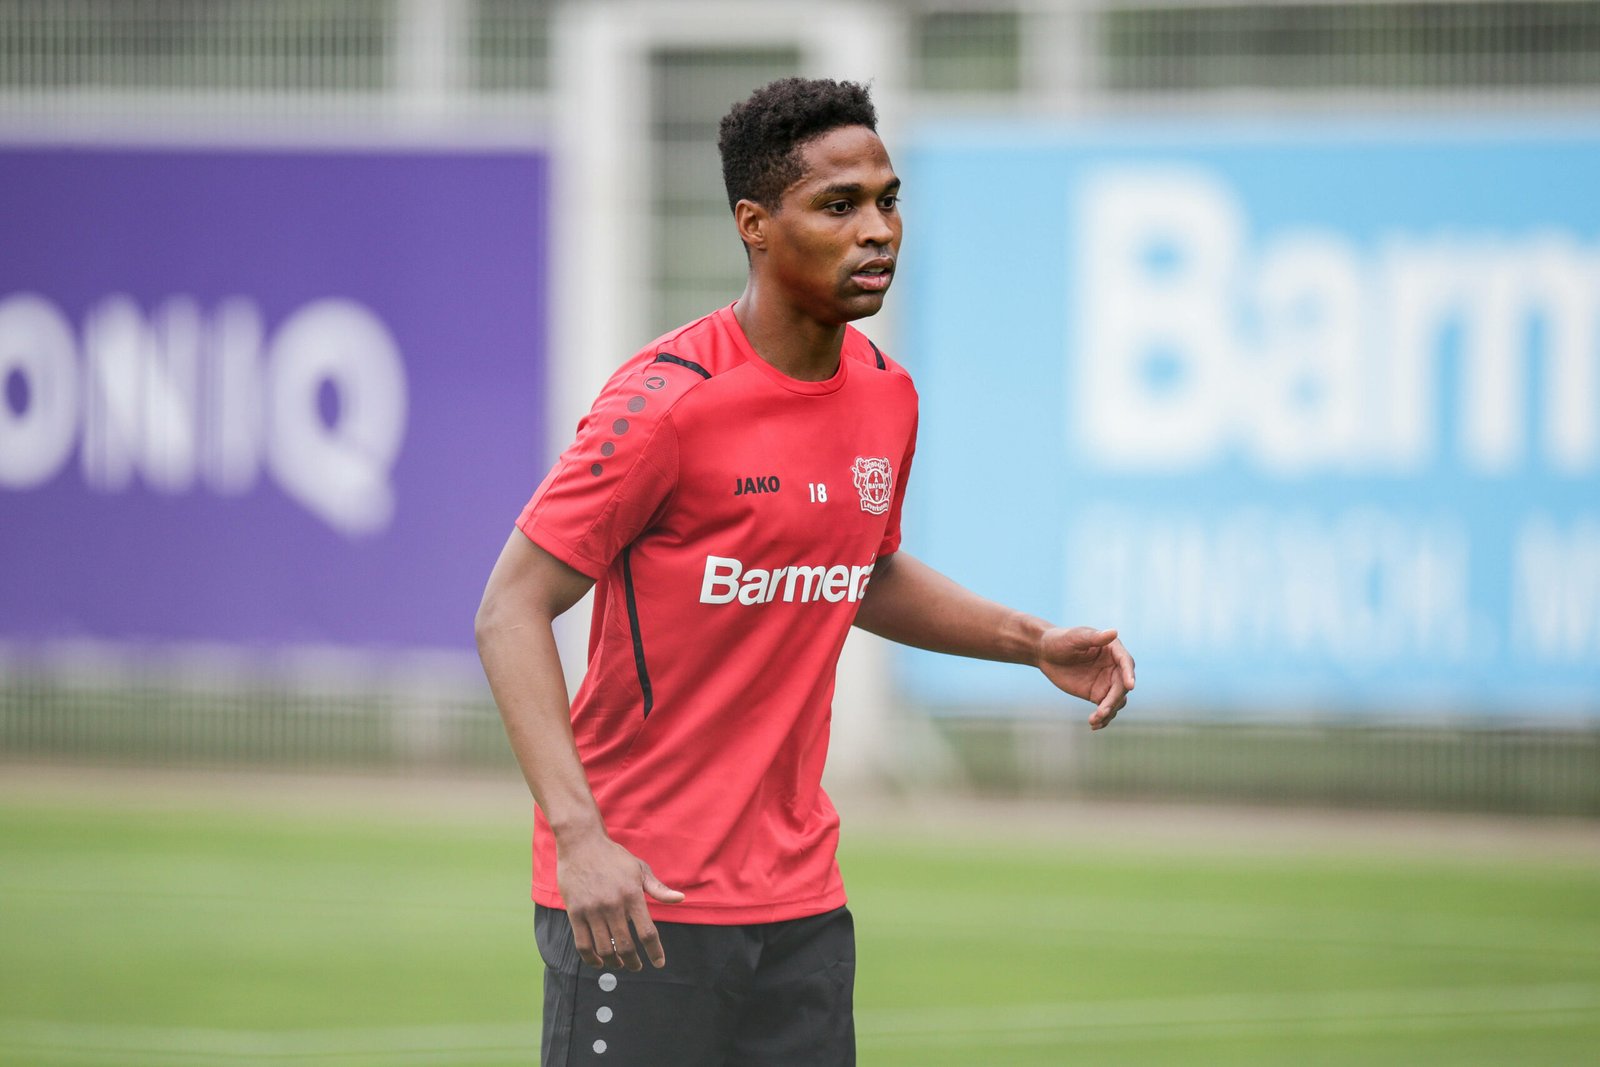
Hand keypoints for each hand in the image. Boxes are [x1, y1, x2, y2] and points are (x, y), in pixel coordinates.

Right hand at [557, 834, 684, 970]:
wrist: (582, 843)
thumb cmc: (614, 857)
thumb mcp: (640, 869)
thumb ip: (658, 889)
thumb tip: (681, 899)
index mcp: (632, 895)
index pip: (647, 932)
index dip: (655, 951)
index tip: (659, 963)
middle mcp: (613, 904)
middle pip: (626, 946)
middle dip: (634, 962)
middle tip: (637, 966)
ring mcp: (592, 910)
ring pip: (604, 949)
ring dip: (614, 963)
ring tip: (620, 964)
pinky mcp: (575, 912)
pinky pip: (583, 945)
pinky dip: (591, 959)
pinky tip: (599, 962)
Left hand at [1036, 627, 1134, 729]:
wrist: (1045, 653)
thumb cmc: (1060, 640)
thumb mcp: (1075, 637)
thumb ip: (1094, 637)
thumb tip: (1114, 632)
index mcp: (1113, 649)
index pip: (1126, 662)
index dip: (1129, 674)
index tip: (1130, 686)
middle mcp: (1115, 667)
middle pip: (1122, 686)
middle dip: (1114, 700)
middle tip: (1101, 711)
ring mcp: (1107, 682)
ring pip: (1117, 700)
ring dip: (1109, 712)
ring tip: (1094, 720)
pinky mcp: (1098, 694)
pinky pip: (1106, 708)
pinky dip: (1103, 718)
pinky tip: (1094, 725)